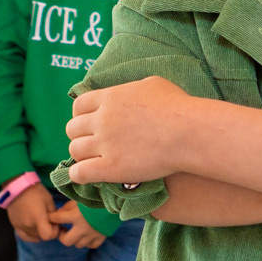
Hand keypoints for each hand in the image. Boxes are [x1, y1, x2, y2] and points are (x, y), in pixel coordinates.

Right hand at [5, 187, 57, 242]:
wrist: (17, 186)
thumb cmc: (35, 191)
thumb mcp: (49, 201)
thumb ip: (54, 215)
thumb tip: (57, 223)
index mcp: (37, 218)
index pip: (48, 235)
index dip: (54, 232)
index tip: (55, 224)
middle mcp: (28, 224)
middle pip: (42, 236)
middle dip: (48, 230)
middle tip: (50, 221)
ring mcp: (20, 226)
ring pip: (34, 236)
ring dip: (40, 232)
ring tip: (42, 221)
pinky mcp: (15, 225)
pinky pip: (24, 236)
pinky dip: (31, 236)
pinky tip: (36, 234)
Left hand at [50, 199, 105, 248]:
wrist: (116, 199)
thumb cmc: (94, 196)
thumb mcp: (79, 198)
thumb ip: (67, 207)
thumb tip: (57, 215)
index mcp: (76, 215)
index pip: (56, 219)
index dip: (51, 217)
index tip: (51, 217)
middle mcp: (83, 227)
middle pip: (66, 241)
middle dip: (62, 236)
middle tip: (63, 229)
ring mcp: (92, 234)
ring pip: (78, 244)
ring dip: (75, 238)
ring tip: (76, 231)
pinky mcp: (101, 237)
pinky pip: (91, 245)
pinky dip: (87, 241)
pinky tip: (87, 234)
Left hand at [65, 76, 192, 184]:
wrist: (189, 132)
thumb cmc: (177, 106)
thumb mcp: (152, 85)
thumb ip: (132, 89)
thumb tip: (127, 94)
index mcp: (110, 97)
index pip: (79, 106)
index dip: (81, 115)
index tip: (89, 123)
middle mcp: (102, 119)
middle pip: (73, 128)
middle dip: (80, 135)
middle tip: (91, 143)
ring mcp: (105, 144)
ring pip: (75, 150)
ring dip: (81, 155)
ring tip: (92, 160)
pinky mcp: (111, 168)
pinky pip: (80, 173)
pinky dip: (78, 174)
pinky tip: (86, 175)